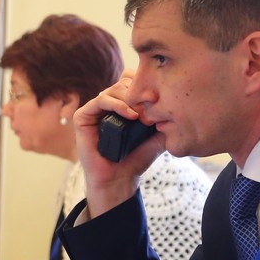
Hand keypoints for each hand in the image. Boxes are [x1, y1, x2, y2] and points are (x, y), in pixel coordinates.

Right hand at [74, 73, 165, 217]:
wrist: (120, 179)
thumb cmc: (136, 159)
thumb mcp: (158, 136)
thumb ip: (165, 119)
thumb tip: (176, 102)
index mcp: (122, 104)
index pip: (132, 80)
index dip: (145, 82)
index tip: (160, 94)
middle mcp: (108, 104)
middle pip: (124, 81)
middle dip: (140, 91)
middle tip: (154, 104)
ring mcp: (95, 109)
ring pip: (114, 88)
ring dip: (131, 98)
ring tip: (142, 115)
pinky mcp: (83, 116)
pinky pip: (100, 100)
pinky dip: (117, 104)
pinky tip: (131, 115)